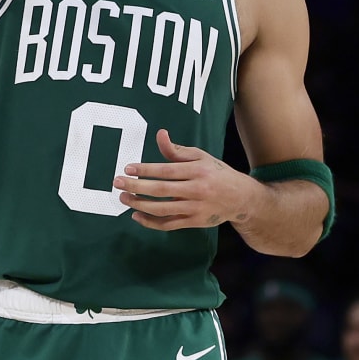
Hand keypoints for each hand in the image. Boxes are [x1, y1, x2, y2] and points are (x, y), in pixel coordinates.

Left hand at [113, 130, 261, 231]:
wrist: (241, 198)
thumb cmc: (216, 173)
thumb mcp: (201, 157)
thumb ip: (177, 150)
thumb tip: (159, 134)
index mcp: (198, 171)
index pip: (167, 171)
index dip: (145, 170)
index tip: (127, 169)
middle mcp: (197, 190)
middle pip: (161, 190)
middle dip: (136, 187)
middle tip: (117, 183)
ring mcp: (195, 209)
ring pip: (162, 209)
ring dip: (140, 205)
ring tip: (124, 198)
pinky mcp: (194, 223)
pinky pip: (168, 225)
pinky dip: (150, 222)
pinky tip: (136, 215)